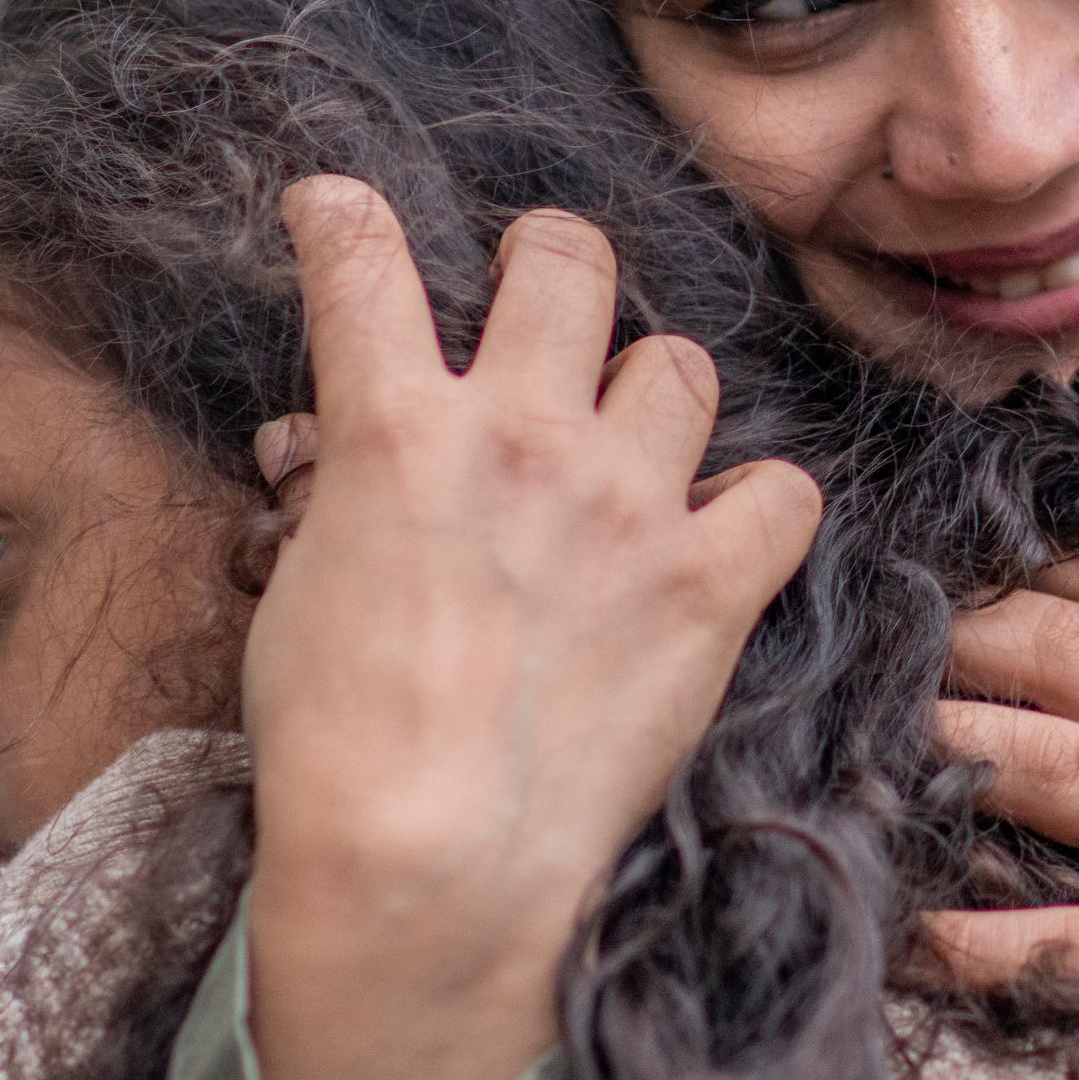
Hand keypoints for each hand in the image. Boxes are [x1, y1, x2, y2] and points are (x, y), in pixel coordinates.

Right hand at [238, 179, 821, 1079]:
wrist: (431, 868)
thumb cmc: (337, 747)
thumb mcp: (297, 592)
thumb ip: (334, 496)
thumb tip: (332, 451)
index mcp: (396, 431)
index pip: (363, 263)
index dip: (346, 219)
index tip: (340, 211)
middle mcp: (523, 437)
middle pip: (564, 262)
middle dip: (545, 260)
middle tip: (534, 295)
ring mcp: (629, 506)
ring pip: (680, 366)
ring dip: (649, 394)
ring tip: (628, 443)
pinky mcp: (709, 587)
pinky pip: (781, 492)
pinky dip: (755, 507)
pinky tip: (718, 535)